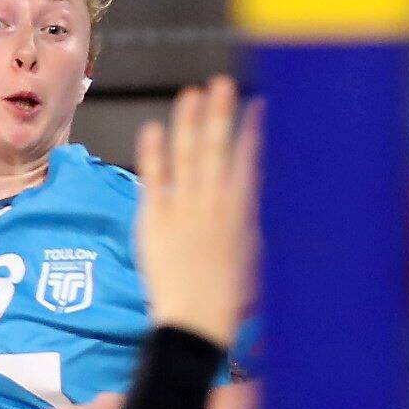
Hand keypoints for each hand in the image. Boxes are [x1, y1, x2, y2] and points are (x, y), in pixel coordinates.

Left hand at [133, 76, 256, 347]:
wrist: (195, 324)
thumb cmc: (227, 299)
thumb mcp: (251, 255)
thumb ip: (248, 220)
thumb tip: (251, 193)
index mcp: (242, 214)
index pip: (250, 162)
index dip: (252, 132)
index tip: (256, 105)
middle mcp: (214, 206)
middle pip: (217, 150)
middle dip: (220, 115)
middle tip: (221, 84)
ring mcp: (183, 211)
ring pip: (187, 157)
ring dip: (189, 123)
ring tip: (191, 94)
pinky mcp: (154, 222)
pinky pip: (153, 181)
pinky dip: (153, 154)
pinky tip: (152, 129)